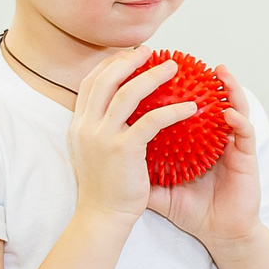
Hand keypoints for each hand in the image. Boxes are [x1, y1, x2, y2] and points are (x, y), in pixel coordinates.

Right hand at [67, 48, 200, 223]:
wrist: (101, 217)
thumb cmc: (105, 188)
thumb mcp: (94, 152)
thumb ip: (101, 129)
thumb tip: (116, 112)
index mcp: (79, 125)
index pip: (90, 83)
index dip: (109, 65)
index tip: (128, 55)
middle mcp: (86, 126)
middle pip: (106, 80)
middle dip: (129, 60)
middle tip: (151, 52)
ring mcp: (102, 137)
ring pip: (128, 93)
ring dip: (153, 76)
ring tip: (174, 68)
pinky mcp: (123, 150)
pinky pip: (152, 121)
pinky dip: (172, 110)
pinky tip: (190, 108)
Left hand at [147, 63, 263, 249]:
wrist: (219, 233)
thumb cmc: (191, 210)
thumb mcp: (157, 191)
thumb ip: (137, 173)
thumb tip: (105, 161)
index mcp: (192, 140)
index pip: (180, 108)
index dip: (168, 89)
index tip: (149, 71)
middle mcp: (212, 136)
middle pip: (206, 99)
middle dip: (196, 77)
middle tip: (178, 60)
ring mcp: (231, 145)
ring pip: (234, 108)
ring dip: (229, 89)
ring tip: (218, 73)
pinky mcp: (247, 158)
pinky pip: (244, 134)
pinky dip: (237, 121)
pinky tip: (227, 113)